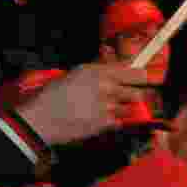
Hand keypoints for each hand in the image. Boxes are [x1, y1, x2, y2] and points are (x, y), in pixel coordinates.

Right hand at [18, 63, 155, 145]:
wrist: (42, 118)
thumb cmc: (54, 95)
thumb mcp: (76, 73)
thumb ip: (100, 69)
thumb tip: (118, 63)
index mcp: (98, 72)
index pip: (133, 72)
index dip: (141, 75)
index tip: (144, 77)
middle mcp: (105, 87)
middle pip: (137, 92)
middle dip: (134, 94)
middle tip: (129, 95)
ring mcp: (107, 106)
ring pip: (130, 107)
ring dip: (125, 107)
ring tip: (109, 108)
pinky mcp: (104, 123)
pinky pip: (120, 121)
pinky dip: (116, 120)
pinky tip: (102, 118)